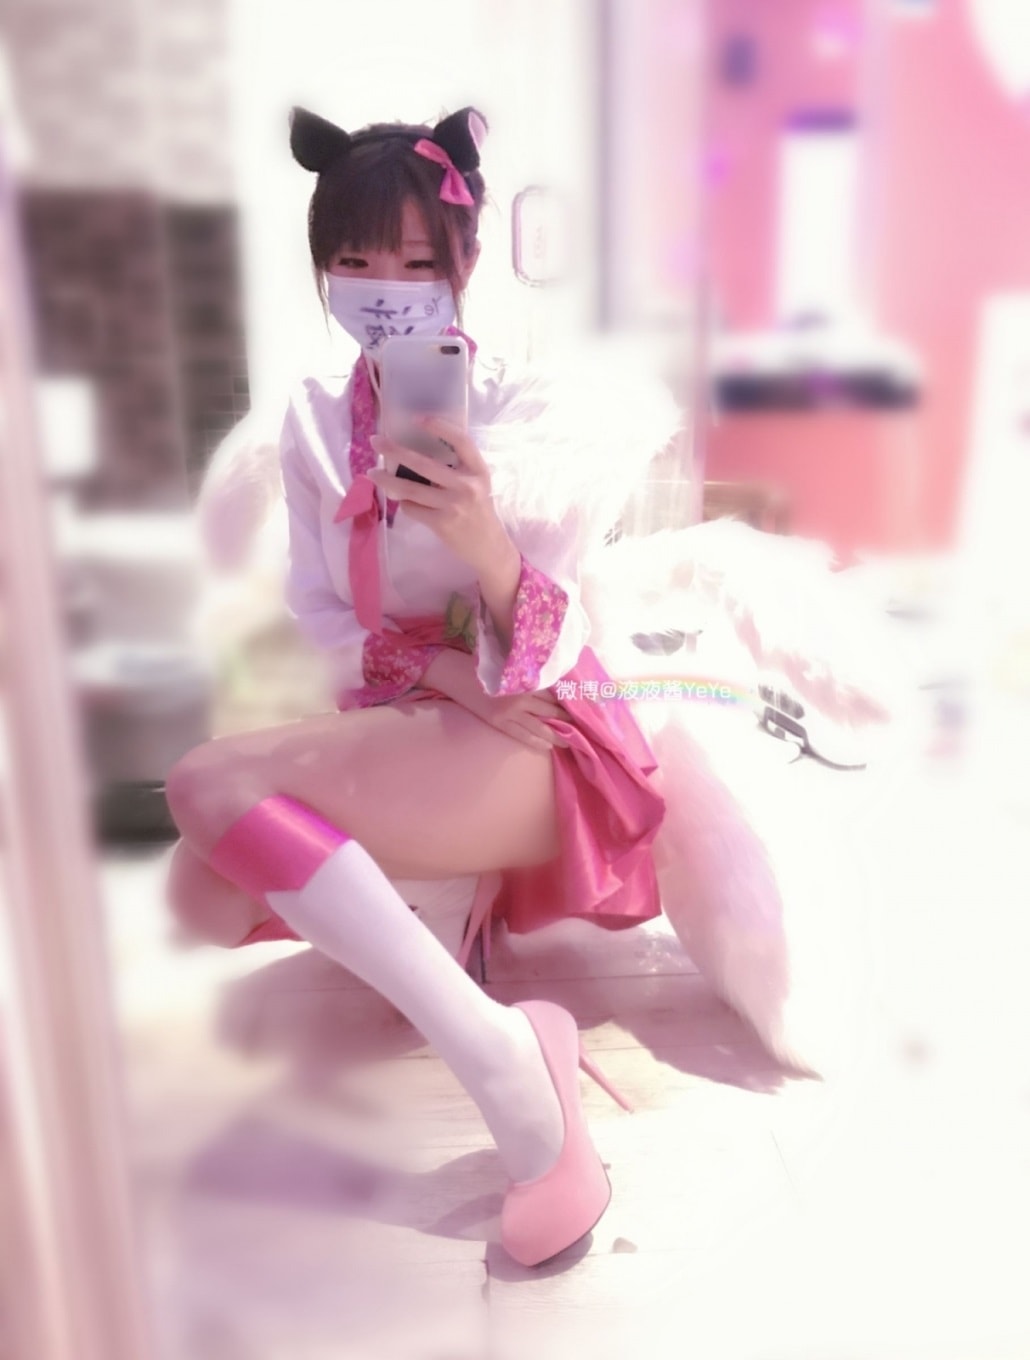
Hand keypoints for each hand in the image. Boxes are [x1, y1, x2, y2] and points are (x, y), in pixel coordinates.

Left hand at [367, 416, 509, 573]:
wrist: (488, 545)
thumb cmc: (477, 508)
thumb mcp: (476, 483)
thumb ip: (455, 467)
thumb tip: (415, 451)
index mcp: (477, 470)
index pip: (461, 441)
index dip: (439, 426)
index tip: (417, 418)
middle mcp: (466, 485)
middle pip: (424, 464)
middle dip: (395, 451)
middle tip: (375, 441)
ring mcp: (453, 505)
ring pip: (410, 489)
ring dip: (386, 480)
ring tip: (372, 473)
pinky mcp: (441, 523)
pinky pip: (412, 508)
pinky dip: (404, 503)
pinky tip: (404, 501)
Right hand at [421, 648, 568, 753]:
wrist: (457, 676)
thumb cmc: (485, 668)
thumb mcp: (509, 669)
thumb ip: (528, 679)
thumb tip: (551, 689)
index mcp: (523, 682)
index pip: (552, 695)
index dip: (567, 703)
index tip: (580, 709)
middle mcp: (518, 698)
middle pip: (550, 711)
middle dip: (566, 720)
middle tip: (581, 727)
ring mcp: (508, 713)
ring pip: (539, 727)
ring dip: (556, 735)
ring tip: (569, 740)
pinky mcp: (498, 723)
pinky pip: (522, 735)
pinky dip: (537, 741)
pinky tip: (548, 745)